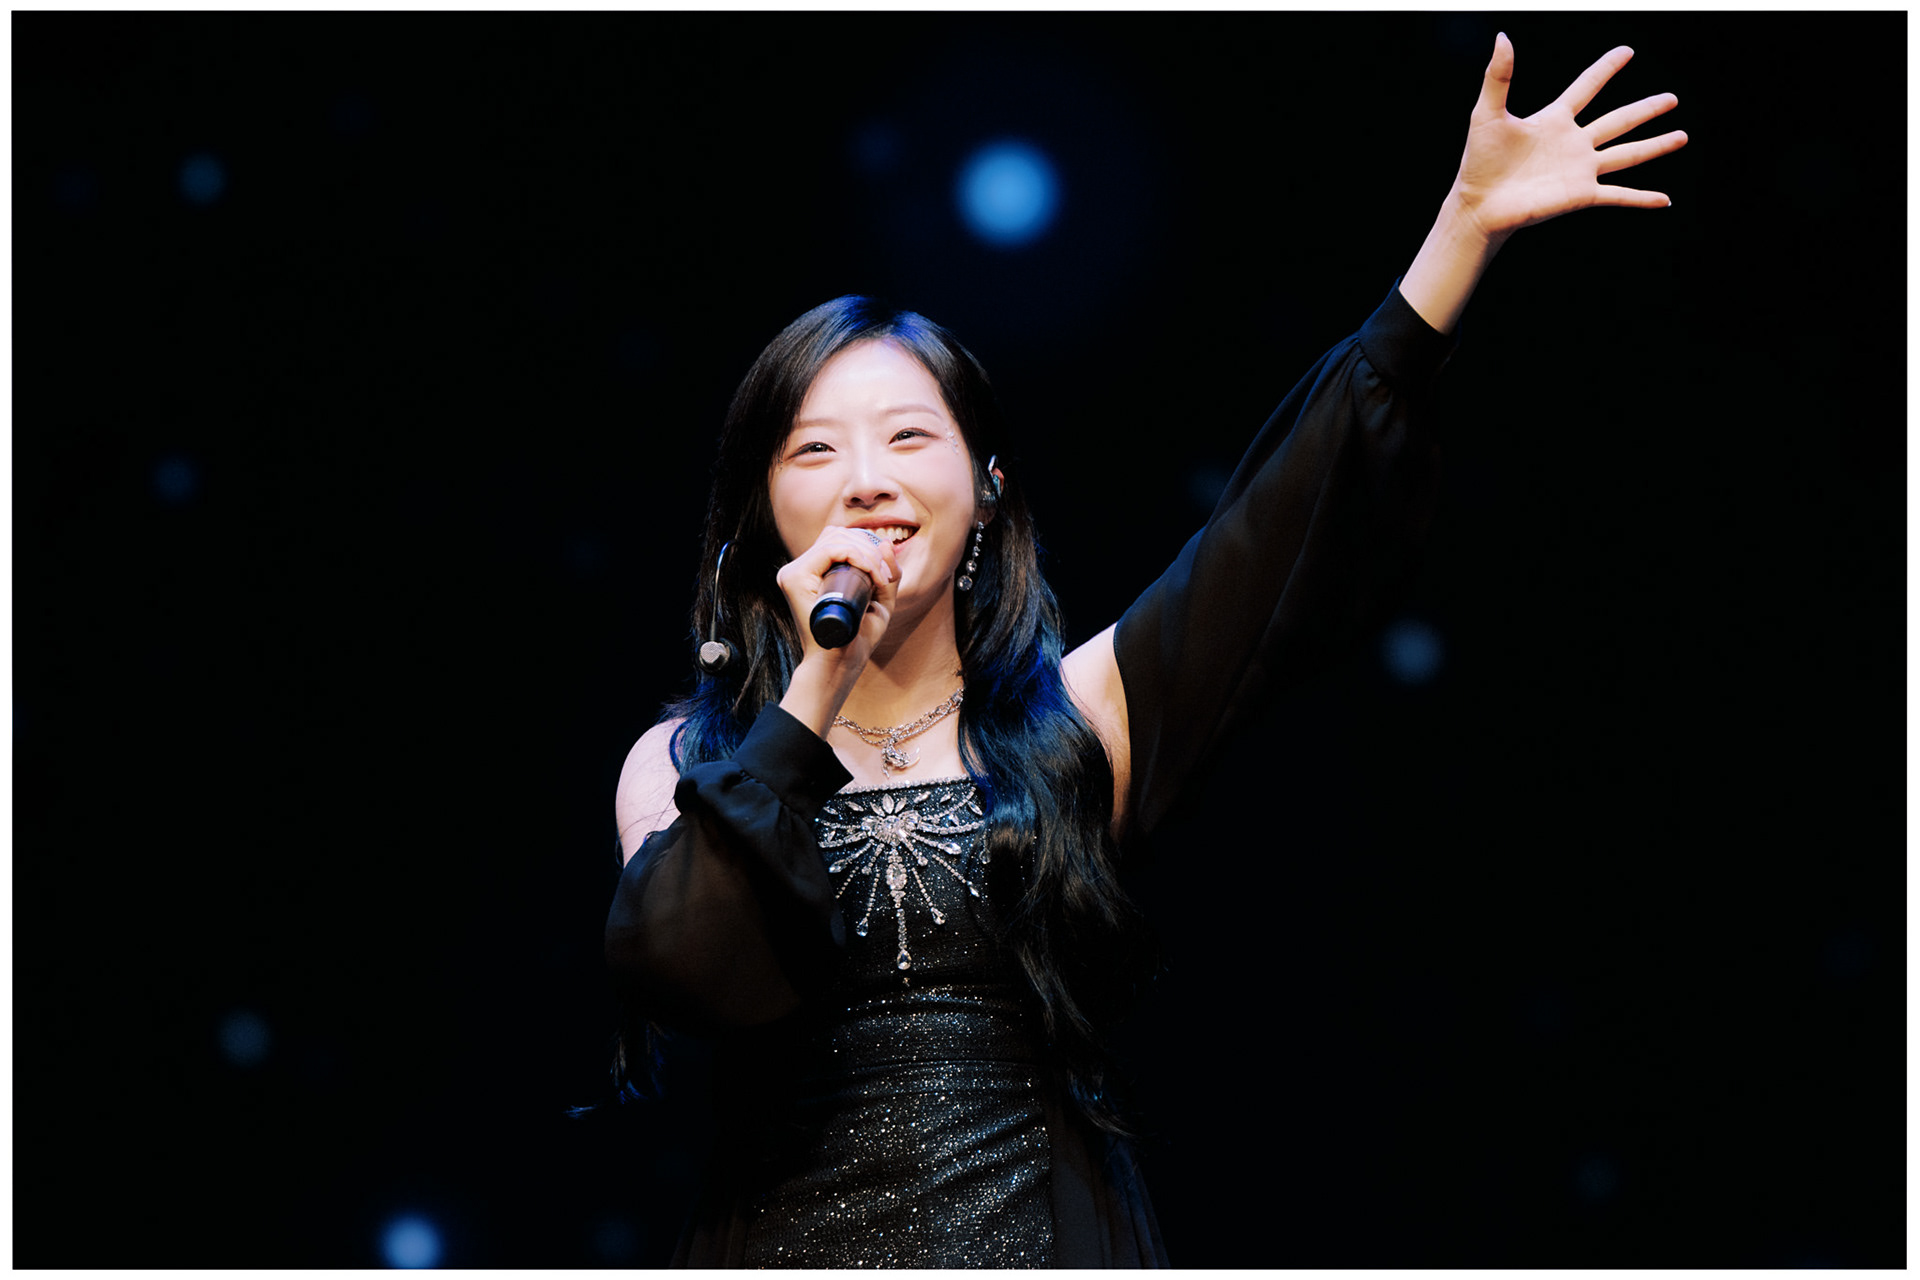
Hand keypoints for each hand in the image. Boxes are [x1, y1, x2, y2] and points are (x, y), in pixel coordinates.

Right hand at [773, 526, 898, 731]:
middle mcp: (800, 569)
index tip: (884, 575)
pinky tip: (871, 573)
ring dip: (866, 553)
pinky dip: (856, 555)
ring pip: (835, 538)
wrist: (840, 664)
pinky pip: (829, 549)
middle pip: (837, 534)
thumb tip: (886, 542)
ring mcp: (794, 572)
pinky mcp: (794, 578)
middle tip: (884, 578)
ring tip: (879, 579)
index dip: (866, 546)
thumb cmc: (857, 638)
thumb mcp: (881, 601)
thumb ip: (887, 575)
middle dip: (869, 548)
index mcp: (814, 572)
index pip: (838, 539)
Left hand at [1452, 33, 1687, 241]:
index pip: (1586, 87)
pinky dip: (1642, 198)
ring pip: (1627, 154)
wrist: (1478, 204)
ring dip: (1655, 146)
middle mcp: (1573, 143)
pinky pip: (1619, 195)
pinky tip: (1664, 200)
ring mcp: (1580, 169)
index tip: (1627, 51)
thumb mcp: (1488, 113)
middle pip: (1618, 120)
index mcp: (1554, 120)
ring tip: (1682, 136)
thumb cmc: (1479, 162)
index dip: (1606, 69)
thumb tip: (1502, 37)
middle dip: (1646, 109)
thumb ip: (1498, 76)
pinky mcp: (1581, 194)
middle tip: (1672, 99)